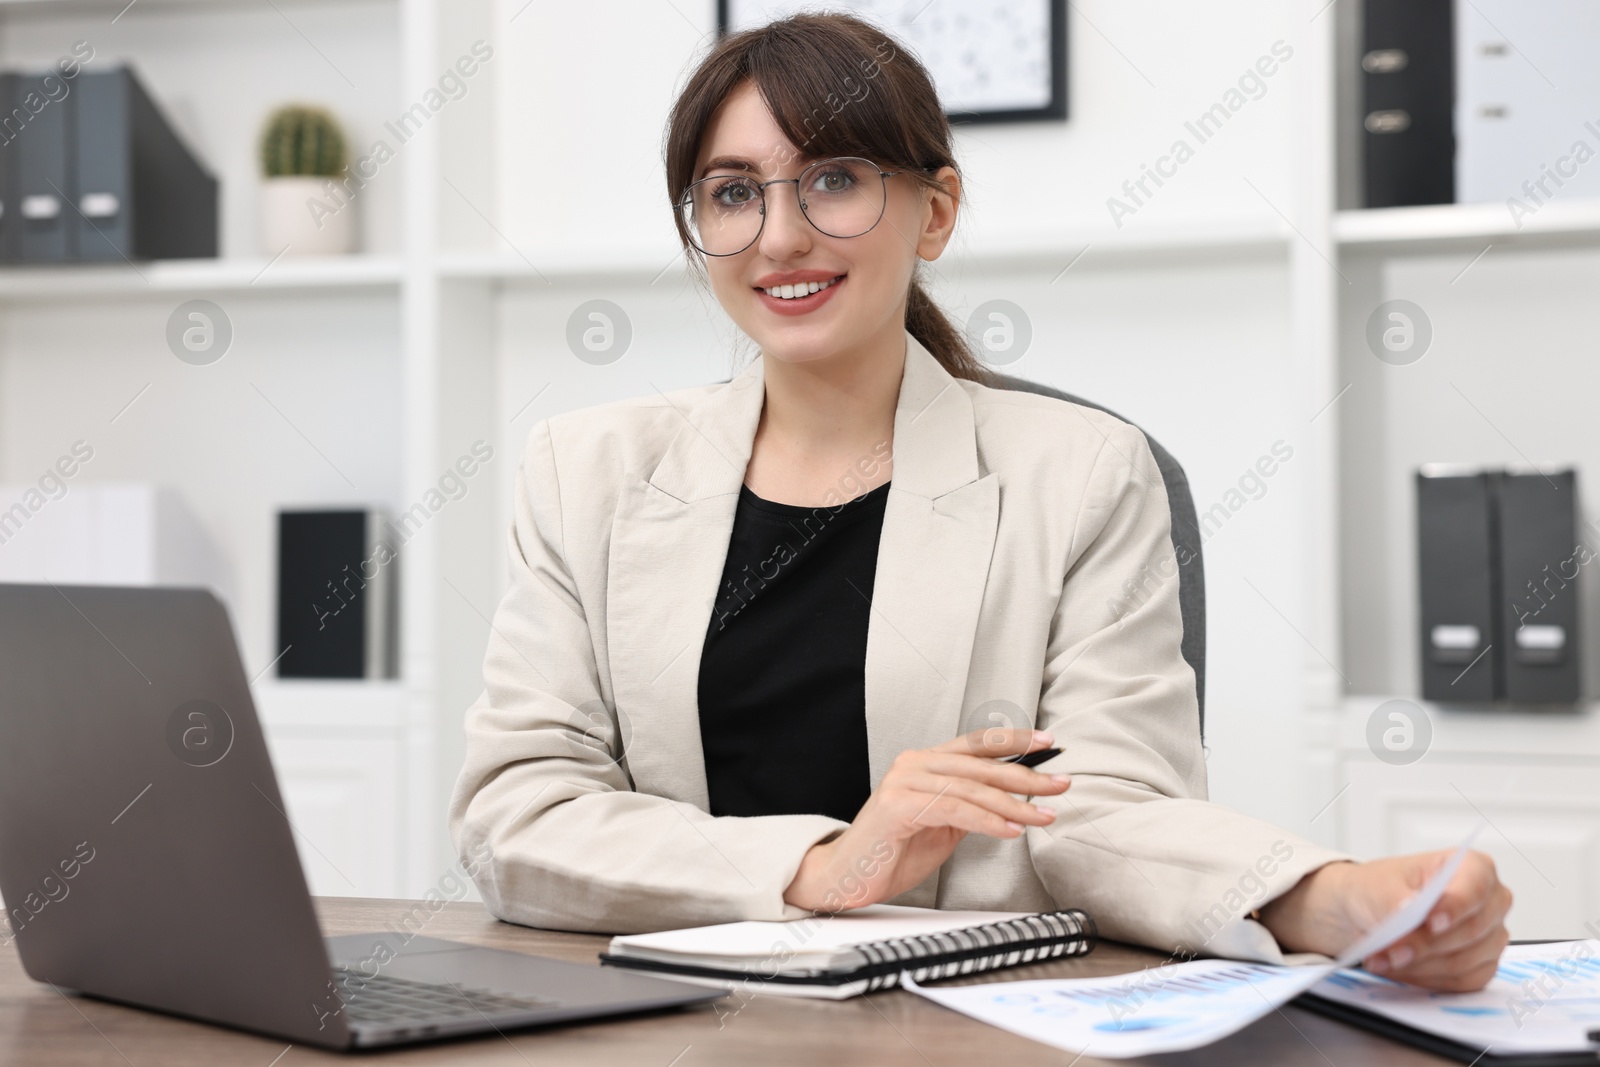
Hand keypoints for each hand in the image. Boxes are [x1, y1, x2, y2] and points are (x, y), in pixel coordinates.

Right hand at [782, 728, 1069, 912]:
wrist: (848, 876)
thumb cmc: (894, 852)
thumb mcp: (943, 824)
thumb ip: (970, 805)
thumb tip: (1014, 798)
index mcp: (925, 763)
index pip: (976, 744)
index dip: (1013, 740)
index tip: (1048, 742)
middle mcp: (914, 764)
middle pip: (980, 765)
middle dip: (1025, 775)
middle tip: (1059, 784)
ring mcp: (904, 782)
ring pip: (972, 788)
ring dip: (1014, 804)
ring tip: (1042, 816)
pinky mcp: (898, 806)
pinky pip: (954, 809)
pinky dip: (986, 820)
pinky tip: (1010, 830)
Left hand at [1258, 849, 1511, 991]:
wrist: (1343, 917)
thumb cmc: (1357, 893)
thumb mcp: (1367, 889)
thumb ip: (1393, 899)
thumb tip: (1413, 913)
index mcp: (1465, 866)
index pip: (1477, 884)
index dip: (1455, 903)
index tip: (1427, 916)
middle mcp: (1482, 899)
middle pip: (1474, 928)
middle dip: (1425, 942)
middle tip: (1385, 948)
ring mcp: (1482, 934)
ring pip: (1470, 958)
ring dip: (1422, 964)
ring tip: (1384, 955)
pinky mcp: (1473, 964)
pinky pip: (1465, 982)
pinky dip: (1430, 980)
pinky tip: (1401, 967)